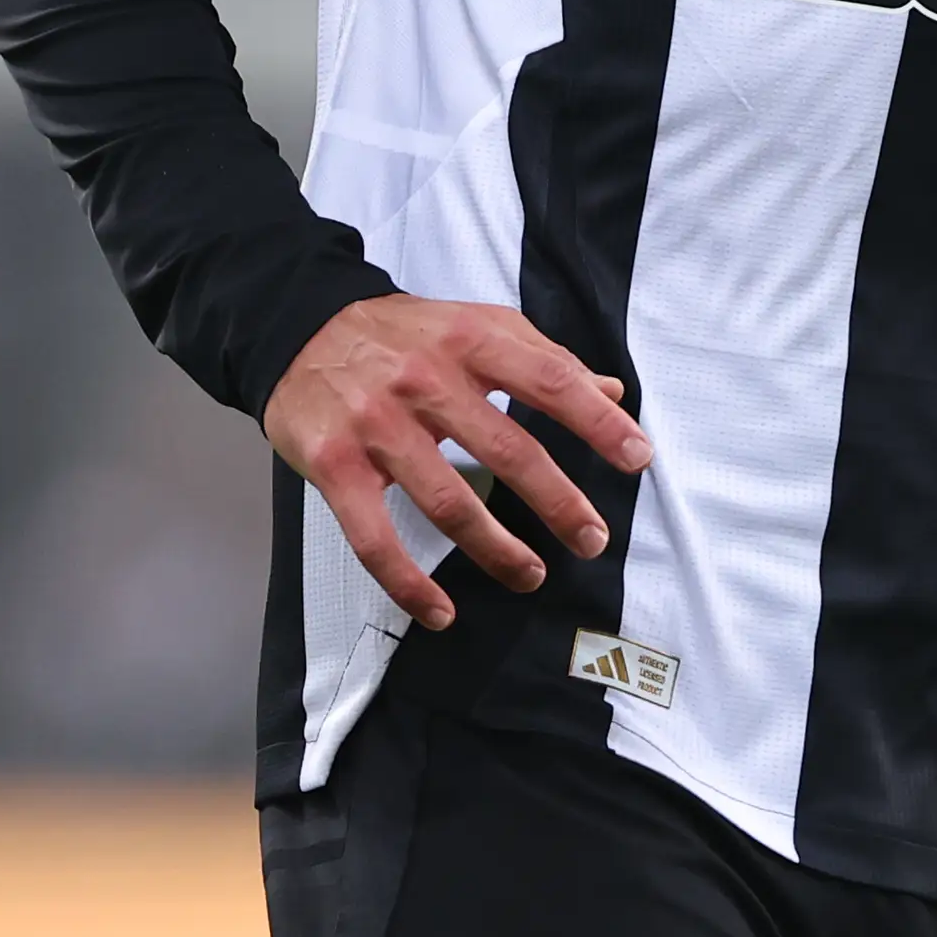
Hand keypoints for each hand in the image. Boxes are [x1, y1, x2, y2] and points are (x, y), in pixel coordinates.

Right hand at [261, 295, 652, 629]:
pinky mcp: (335, 467)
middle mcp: (426, 381)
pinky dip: (409, 583)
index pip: (549, 381)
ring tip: (532, 575)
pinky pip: (375, 538)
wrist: (299, 328)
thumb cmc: (405, 333)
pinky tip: (441, 612)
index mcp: (472, 341)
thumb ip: (544, 358)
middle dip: (558, 502)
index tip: (637, 458)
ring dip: (496, 550)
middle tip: (593, 539)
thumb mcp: (478, 324)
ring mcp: (378, 426)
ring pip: (448, 502)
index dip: (598, 422)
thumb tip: (611, 393)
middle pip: (507, 448)